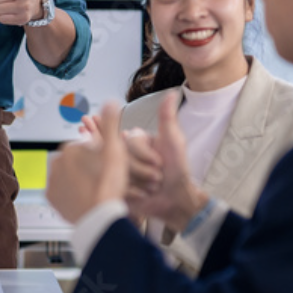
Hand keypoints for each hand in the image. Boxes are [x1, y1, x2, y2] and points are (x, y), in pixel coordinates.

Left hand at [47, 100, 130, 223]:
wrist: (100, 216)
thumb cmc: (109, 184)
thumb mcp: (115, 150)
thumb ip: (111, 125)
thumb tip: (110, 101)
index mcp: (71, 148)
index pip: (87, 147)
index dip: (100, 156)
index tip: (108, 166)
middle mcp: (56, 162)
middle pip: (77, 161)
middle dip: (88, 167)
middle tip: (103, 179)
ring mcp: (52, 180)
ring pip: (69, 175)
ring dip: (79, 179)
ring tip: (95, 189)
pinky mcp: (51, 197)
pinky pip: (61, 192)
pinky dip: (70, 193)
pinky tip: (83, 196)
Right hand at [124, 93, 209, 230]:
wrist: (176, 198)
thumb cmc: (177, 169)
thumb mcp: (173, 141)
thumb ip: (167, 117)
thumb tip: (172, 93)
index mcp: (134, 141)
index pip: (128, 140)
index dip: (144, 153)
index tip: (150, 156)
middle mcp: (123, 153)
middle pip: (120, 156)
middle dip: (143, 168)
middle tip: (158, 175)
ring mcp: (118, 170)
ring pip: (117, 171)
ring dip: (140, 180)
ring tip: (152, 184)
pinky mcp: (116, 187)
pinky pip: (116, 186)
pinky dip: (133, 191)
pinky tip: (142, 193)